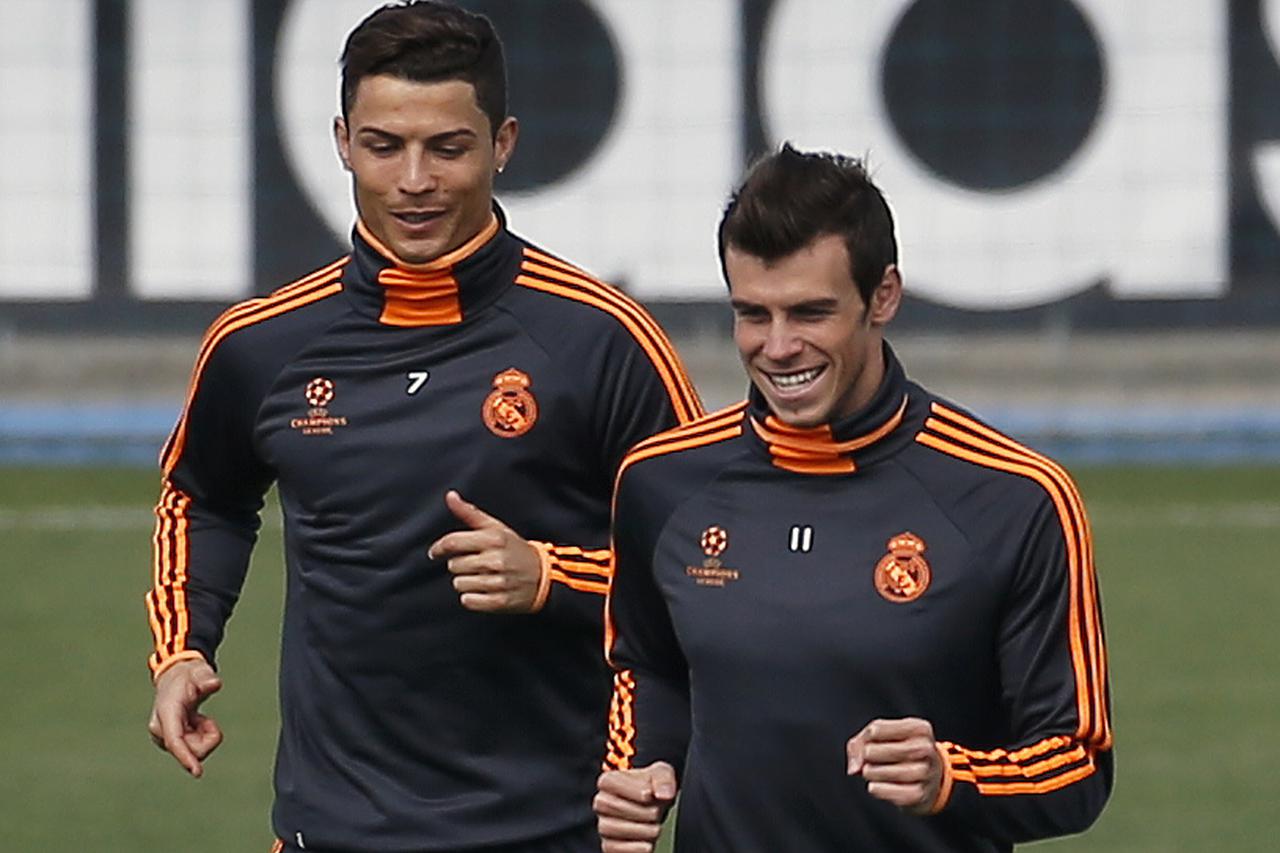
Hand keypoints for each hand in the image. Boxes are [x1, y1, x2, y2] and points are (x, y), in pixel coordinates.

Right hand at [148, 657, 223, 777]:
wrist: (176, 679)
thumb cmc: (188, 677)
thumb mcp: (198, 672)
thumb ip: (206, 678)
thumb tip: (214, 684)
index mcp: (166, 713)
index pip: (175, 740)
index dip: (186, 756)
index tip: (198, 772)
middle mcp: (161, 729)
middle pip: (192, 750)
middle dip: (207, 737)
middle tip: (205, 718)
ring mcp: (164, 738)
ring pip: (195, 751)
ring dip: (204, 736)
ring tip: (198, 717)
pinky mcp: (171, 743)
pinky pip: (195, 749)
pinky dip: (202, 736)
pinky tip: (195, 722)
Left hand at [427, 490, 542, 612]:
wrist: (544, 576)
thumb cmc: (515, 549)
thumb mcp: (495, 527)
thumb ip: (470, 513)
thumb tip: (450, 495)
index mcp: (493, 539)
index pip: (453, 542)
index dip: (439, 548)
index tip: (435, 553)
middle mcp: (496, 560)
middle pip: (454, 565)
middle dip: (460, 565)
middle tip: (474, 564)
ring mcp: (499, 582)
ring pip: (459, 584)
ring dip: (466, 582)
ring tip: (481, 577)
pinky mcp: (500, 601)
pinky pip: (468, 601)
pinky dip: (472, 598)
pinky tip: (483, 591)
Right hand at [594, 762, 678, 852]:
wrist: (656, 808)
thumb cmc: (654, 789)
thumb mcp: (662, 774)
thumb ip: (663, 779)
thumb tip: (664, 793)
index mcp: (609, 781)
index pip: (612, 784)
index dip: (635, 791)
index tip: (650, 795)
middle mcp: (602, 803)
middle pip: (615, 808)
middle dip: (643, 812)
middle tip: (657, 812)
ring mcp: (604, 826)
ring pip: (615, 830)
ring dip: (643, 831)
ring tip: (655, 827)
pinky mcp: (609, 846)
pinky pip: (616, 850)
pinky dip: (636, 848)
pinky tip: (648, 843)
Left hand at [846, 717, 942, 812]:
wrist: (929, 778)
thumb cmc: (900, 750)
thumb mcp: (882, 736)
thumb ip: (861, 742)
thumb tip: (855, 767)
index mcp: (918, 728)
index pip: (879, 728)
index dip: (867, 738)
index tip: (868, 743)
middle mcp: (927, 748)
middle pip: (890, 751)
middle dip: (870, 756)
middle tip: (866, 759)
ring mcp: (926, 772)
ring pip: (895, 773)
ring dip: (874, 773)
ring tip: (868, 772)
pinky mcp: (920, 794)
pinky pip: (898, 793)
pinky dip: (881, 790)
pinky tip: (873, 786)